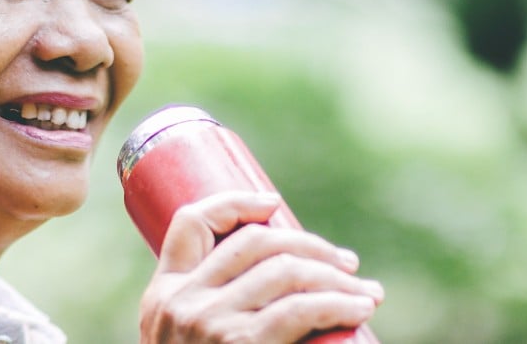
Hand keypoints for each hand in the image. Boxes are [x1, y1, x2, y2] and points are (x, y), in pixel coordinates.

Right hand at [138, 192, 384, 342]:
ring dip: (336, 276)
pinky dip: (339, 303)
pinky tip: (359, 308)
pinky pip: (302, 308)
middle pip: (255, 242)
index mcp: (161, 299)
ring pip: (286, 271)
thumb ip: (216, 318)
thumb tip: (287, 282)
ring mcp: (207, 324)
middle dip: (310, 245)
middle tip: (347, 264)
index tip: (274, 204)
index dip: (235, 203)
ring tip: (365, 293)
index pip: (188, 223)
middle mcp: (180, 304)